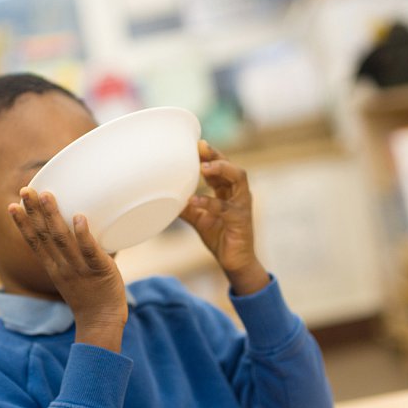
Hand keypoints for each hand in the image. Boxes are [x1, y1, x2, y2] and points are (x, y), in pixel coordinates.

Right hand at [10, 187, 126, 351]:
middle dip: (33, 212)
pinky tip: (78, 217)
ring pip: (63, 240)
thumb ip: (69, 253)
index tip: (12, 205)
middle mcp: (62, 267)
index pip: (34, 243)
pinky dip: (83, 234)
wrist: (102, 321)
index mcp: (53, 268)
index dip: (22, 223)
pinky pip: (91, 251)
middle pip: (44, 236)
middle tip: (25, 189)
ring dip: (53, 216)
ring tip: (47, 195)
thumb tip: (77, 222)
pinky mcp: (101, 270)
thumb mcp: (69, 276)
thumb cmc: (88, 295)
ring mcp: (80, 269)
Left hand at [180, 140, 269, 295]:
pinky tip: (195, 200)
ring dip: (221, 170)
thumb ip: (187, 208)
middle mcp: (238, 194)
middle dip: (216, 155)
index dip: (209, 155)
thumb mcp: (200, 220)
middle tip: (200, 146)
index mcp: (229, 192)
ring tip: (204, 167)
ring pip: (238, 179)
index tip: (195, 145)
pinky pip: (226, 207)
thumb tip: (166, 198)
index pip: (220, 168)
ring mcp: (242, 205)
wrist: (235, 262)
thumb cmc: (221, 238)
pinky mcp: (241, 220)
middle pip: (231, 166)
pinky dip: (210, 202)